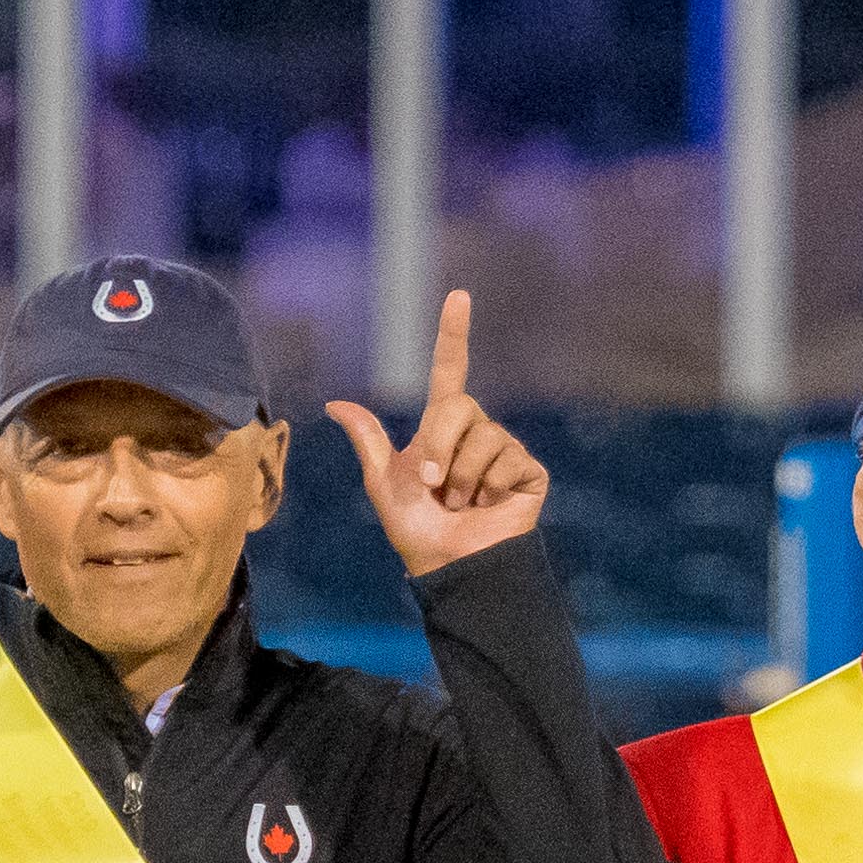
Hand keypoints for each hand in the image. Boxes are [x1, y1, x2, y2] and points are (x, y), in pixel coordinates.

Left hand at [323, 292, 548, 575]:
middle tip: (432, 485)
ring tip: (462, 504)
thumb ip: (369, 441)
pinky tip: (488, 507)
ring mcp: (504, 451)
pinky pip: (507, 459)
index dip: (452, 334)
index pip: (450, 370)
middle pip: (458, 406)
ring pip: (483, 436)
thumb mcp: (385, 484)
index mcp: (442, 429)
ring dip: (461, 477)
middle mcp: (476, 432)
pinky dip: (488, 487)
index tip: (457, 295)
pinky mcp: (528, 472)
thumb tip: (335, 404)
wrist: (450, 567)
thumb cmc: (418, 532)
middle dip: (437, 445)